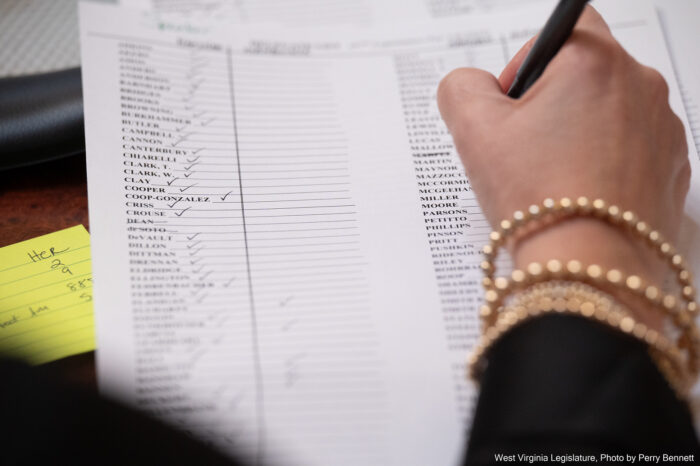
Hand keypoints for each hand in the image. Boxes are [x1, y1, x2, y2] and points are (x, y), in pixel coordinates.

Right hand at [437, 6, 689, 327]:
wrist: (590, 269)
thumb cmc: (540, 199)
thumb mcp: (473, 131)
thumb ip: (460, 87)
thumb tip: (473, 85)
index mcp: (595, 63)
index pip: (560, 29)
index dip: (525, 62)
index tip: (512, 105)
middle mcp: (641, 88)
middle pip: (584, 75)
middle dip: (548, 104)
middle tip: (523, 150)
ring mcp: (663, 131)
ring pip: (607, 115)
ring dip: (576, 135)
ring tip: (551, 179)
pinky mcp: (671, 170)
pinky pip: (629, 152)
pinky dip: (603, 165)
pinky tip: (578, 196)